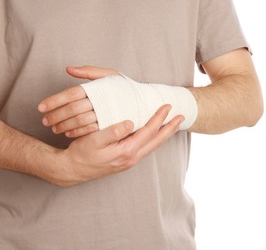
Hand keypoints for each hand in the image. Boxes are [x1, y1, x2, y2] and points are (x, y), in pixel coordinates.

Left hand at [38, 66, 119, 136]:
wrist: (146, 101)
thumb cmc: (126, 88)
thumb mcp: (111, 75)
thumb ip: (90, 71)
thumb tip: (69, 69)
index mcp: (98, 88)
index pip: (71, 93)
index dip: (54, 100)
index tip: (41, 107)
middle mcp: (100, 101)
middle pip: (72, 109)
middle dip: (56, 115)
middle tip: (44, 121)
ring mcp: (105, 115)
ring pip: (79, 121)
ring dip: (64, 125)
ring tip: (54, 128)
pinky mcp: (109, 126)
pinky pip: (90, 131)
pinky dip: (77, 133)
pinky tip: (68, 134)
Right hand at [55, 105, 183, 185]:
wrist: (72, 170)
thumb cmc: (81, 154)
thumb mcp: (93, 141)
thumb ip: (113, 132)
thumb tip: (130, 122)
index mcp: (126, 151)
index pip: (148, 132)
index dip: (159, 118)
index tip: (167, 106)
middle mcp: (132, 157)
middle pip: (156, 140)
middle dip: (170, 128)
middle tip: (181, 117)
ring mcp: (130, 160)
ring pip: (153, 145)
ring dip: (164, 134)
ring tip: (173, 124)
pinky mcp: (126, 160)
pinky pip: (146, 148)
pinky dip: (154, 139)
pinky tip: (155, 134)